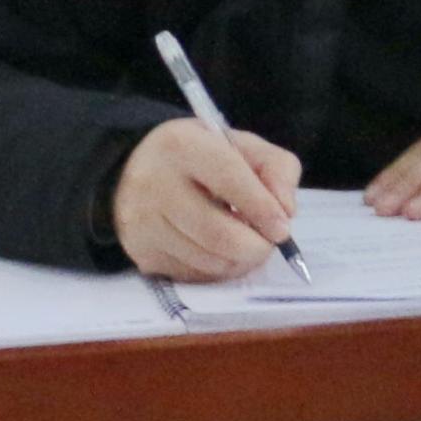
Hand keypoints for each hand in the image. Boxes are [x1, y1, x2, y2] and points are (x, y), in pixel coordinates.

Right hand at [113, 118, 301, 280]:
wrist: (135, 173)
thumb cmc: (201, 158)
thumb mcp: (242, 146)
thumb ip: (277, 168)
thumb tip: (285, 212)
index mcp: (183, 146)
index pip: (229, 179)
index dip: (262, 208)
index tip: (283, 229)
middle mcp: (154, 184)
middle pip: (217, 233)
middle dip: (255, 246)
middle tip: (269, 243)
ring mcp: (143, 223)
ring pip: (207, 260)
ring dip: (239, 261)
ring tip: (247, 244)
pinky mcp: (140, 253)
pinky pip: (192, 274)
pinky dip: (217, 269)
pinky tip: (220, 251)